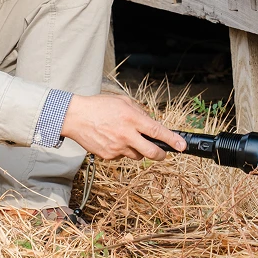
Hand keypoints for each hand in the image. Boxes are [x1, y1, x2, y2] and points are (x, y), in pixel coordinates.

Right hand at [60, 94, 185, 160]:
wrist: (75, 117)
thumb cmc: (99, 106)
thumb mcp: (122, 101)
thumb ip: (139, 112)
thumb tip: (151, 124)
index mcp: (132, 118)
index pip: (157, 131)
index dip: (172, 140)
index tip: (182, 146)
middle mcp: (126, 134)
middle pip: (152, 152)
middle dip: (161, 154)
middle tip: (163, 153)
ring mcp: (117, 147)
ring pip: (137, 156)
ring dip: (138, 150)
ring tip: (126, 138)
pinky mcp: (108, 156)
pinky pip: (122, 156)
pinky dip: (122, 150)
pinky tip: (112, 139)